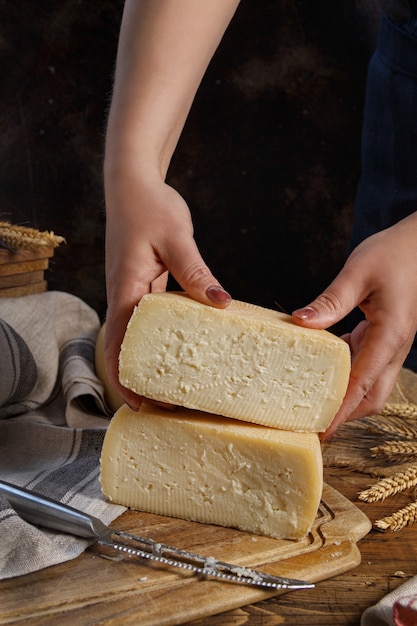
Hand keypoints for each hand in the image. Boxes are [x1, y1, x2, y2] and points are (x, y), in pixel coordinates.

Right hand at [104, 176, 230, 408]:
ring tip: (178, 385)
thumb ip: (195, 272)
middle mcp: (124, 296)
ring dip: (152, 362)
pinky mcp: (144, 284)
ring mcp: (133, 291)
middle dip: (140, 380)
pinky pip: (152, 319)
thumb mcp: (176, 238)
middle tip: (169, 407)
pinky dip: (163, 337)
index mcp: (125, 289)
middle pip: (126, 349)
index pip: (117, 344)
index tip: (141, 405)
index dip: (125, 378)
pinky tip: (185, 345)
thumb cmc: (148, 206)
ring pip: (139, 337)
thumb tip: (220, 303)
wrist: (133, 183)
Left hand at [292, 212, 416, 438]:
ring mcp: (392, 344)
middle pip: (371, 395)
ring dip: (346, 396)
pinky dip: (346, 373)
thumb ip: (331, 300)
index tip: (322, 430)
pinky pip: (366, 364)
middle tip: (312, 423)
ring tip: (313, 402)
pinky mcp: (385, 336)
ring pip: (371, 384)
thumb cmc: (394, 254)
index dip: (341, 410)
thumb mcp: (359, 272)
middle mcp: (394, 347)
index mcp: (390, 335)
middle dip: (345, 414)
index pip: (362, 383)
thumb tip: (301, 323)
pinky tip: (322, 366)